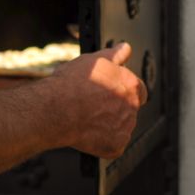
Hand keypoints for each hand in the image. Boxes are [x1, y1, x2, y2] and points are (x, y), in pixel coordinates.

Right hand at [52, 43, 145, 158]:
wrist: (56, 109)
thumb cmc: (72, 84)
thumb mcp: (94, 60)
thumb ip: (114, 55)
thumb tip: (125, 48)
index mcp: (131, 85)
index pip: (138, 89)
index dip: (123, 89)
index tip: (109, 91)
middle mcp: (132, 107)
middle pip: (129, 109)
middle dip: (115, 107)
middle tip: (94, 104)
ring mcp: (125, 128)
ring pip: (121, 127)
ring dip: (109, 123)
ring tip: (87, 117)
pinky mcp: (116, 146)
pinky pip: (113, 144)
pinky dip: (103, 141)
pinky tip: (88, 131)